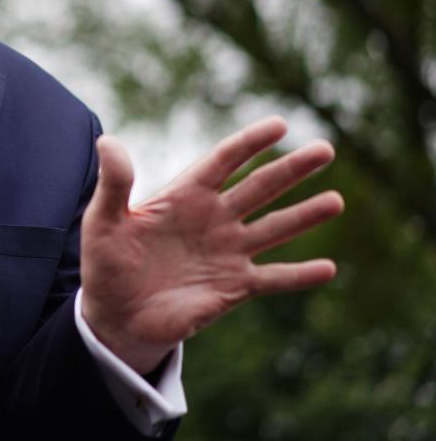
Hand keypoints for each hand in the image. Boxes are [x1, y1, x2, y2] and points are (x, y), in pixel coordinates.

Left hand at [80, 116, 343, 374]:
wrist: (115, 315)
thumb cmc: (107, 263)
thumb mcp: (103, 220)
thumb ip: (113, 182)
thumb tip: (107, 141)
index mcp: (184, 196)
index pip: (223, 161)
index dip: (250, 142)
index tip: (279, 124)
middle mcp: (213, 219)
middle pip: (260, 187)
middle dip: (292, 169)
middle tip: (325, 149)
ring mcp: (227, 252)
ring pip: (275, 228)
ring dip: (305, 215)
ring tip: (336, 201)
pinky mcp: (234, 287)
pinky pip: (274, 278)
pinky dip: (300, 275)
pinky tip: (328, 269)